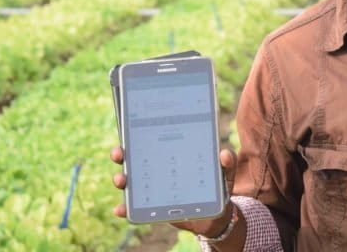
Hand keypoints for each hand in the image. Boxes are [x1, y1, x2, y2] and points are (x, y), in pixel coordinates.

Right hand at [110, 146, 239, 237]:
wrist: (213, 217)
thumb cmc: (216, 188)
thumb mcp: (224, 175)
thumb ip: (228, 164)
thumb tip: (224, 154)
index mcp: (173, 156)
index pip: (153, 142)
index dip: (139, 135)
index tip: (130, 130)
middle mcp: (158, 170)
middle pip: (134, 160)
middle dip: (122, 155)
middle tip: (119, 153)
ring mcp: (153, 189)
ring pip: (130, 183)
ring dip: (121, 180)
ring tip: (121, 179)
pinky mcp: (153, 208)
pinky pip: (134, 209)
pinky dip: (125, 209)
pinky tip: (120, 209)